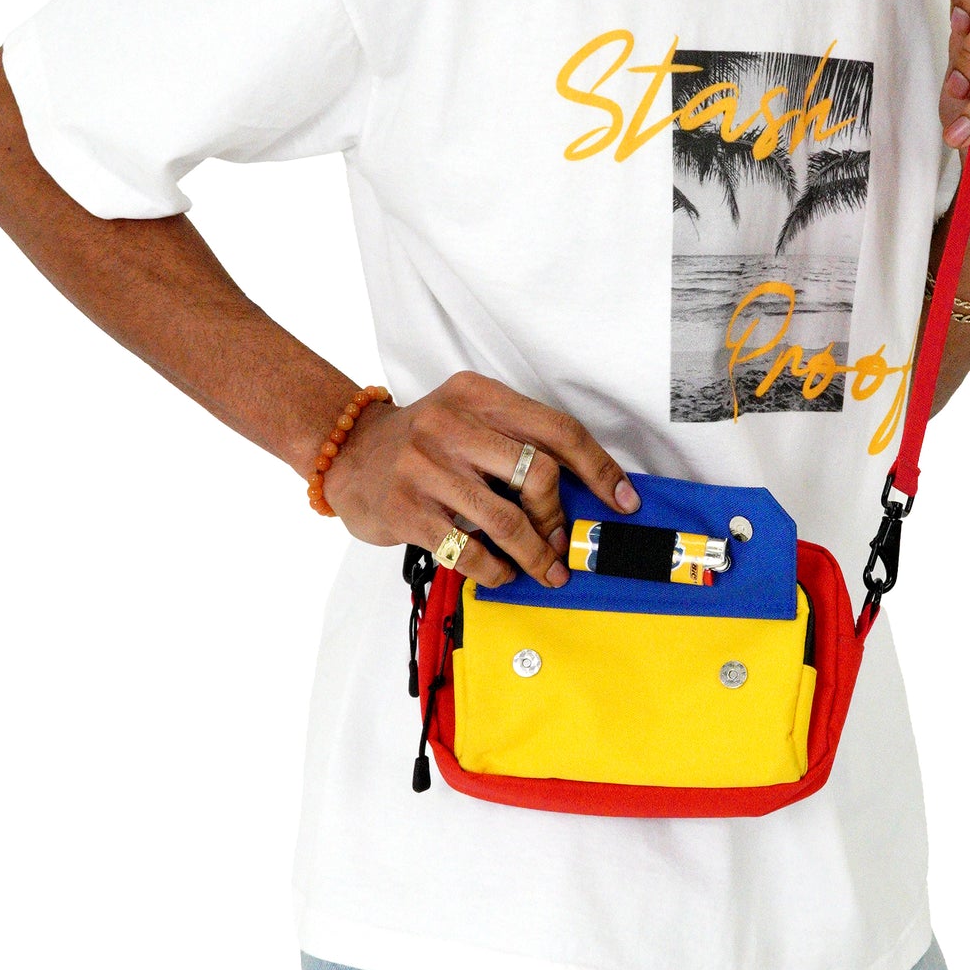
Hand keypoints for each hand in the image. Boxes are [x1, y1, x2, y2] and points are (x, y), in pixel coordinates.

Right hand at [323, 371, 641, 586]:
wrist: (346, 453)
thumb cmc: (422, 442)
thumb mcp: (467, 418)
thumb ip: (515, 441)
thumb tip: (584, 491)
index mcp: (478, 396)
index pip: (558, 429)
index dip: (600, 469)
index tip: (623, 500)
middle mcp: (452, 424)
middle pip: (541, 474)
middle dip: (559, 518)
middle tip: (559, 543)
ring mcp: (425, 467)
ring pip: (508, 520)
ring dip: (535, 555)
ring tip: (542, 570)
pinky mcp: (406, 510)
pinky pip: (469, 550)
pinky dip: (495, 570)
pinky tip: (501, 573)